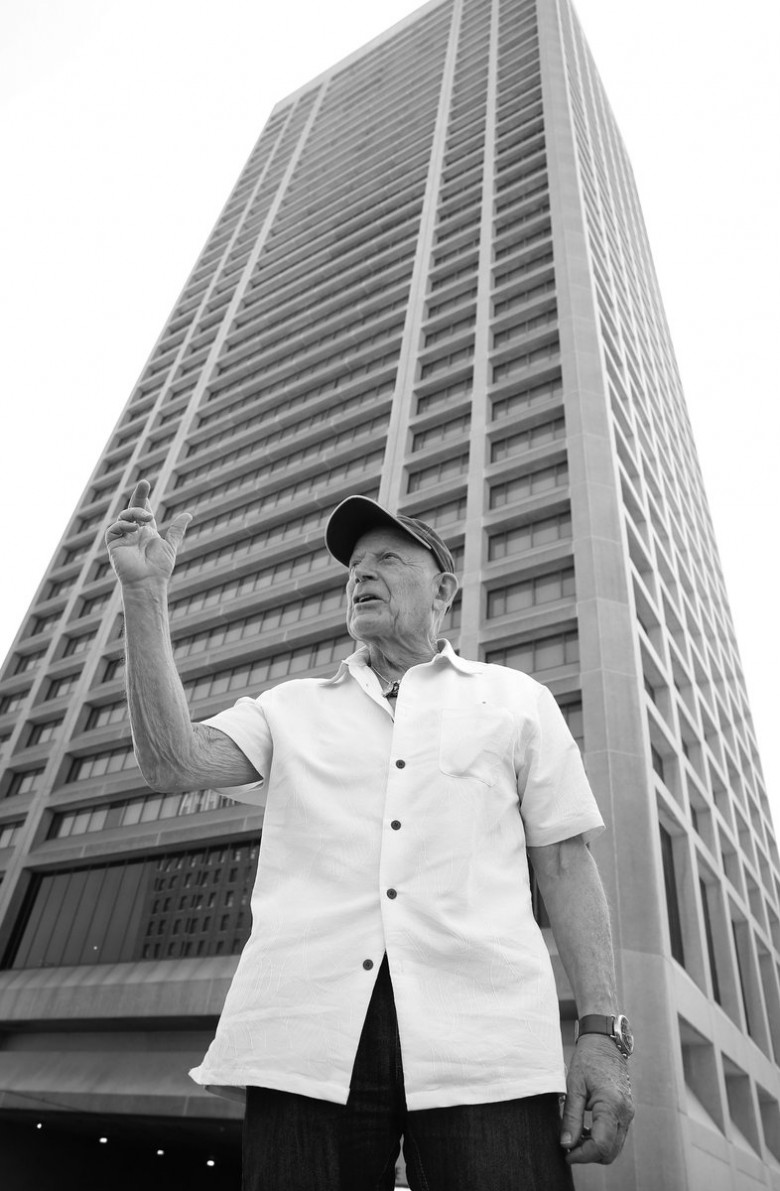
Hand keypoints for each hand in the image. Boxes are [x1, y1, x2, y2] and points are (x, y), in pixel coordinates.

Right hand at [105, 479, 191, 587]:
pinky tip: (134, 528)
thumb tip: (189, 514)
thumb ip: (177, 529)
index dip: (144, 500)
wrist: (148, 582)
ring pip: (124, 517)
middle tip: (144, 483)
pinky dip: (123, 525)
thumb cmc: (159, 568)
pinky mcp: (113, 544)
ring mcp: (123, 538)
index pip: (143, 513)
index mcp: (146, 533)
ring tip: (148, 517)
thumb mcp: (170, 545)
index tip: (146, 487)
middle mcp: (134, 534)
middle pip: (133, 509)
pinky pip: (114, 529)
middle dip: (138, 496)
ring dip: (135, 512)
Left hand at [560, 1034, 633, 1164]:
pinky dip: (601, 1140)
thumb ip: (571, 1117)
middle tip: (568, 1146)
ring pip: (614, 1147)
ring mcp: (628, 1113)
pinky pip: (616, 1136)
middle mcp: (625, 1113)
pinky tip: (585, 1129)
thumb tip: (566, 1144)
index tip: (565, 1153)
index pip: (601, 1145)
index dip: (582, 1155)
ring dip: (594, 1148)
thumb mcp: (574, 1086)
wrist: (605, 1042)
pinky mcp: (626, 1112)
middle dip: (588, 1155)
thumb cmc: (588, 1059)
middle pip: (609, 1152)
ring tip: (574, 1135)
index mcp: (611, 1105)